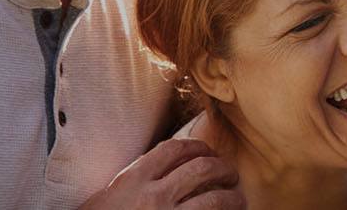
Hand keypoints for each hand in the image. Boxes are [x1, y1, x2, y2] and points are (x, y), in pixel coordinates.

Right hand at [79, 139, 244, 209]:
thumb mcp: (108, 197)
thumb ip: (137, 180)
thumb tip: (167, 166)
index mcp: (132, 180)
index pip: (174, 149)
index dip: (197, 146)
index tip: (207, 151)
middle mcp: (153, 197)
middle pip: (202, 169)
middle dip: (222, 169)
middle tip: (230, 175)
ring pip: (214, 200)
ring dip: (232, 198)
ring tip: (237, 200)